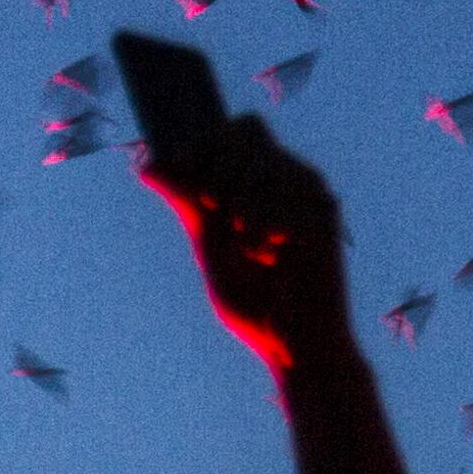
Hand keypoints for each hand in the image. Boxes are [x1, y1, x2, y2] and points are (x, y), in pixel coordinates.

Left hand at [145, 110, 359, 379]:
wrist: (292, 345)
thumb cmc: (253, 302)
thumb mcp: (208, 245)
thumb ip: (186, 202)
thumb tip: (147, 167)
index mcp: (264, 183)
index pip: (239, 128)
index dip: (207, 140)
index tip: (184, 166)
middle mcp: (291, 181)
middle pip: (246, 130)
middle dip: (220, 168)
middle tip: (217, 210)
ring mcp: (311, 194)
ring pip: (263, 162)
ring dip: (241, 206)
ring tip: (251, 247)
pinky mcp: (325, 214)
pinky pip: (282, 197)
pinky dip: (263, 231)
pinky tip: (275, 258)